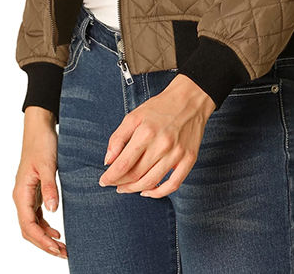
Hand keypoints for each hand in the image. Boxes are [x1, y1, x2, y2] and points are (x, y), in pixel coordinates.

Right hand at [12, 107, 66, 258]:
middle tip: (63, 253)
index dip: (42, 240)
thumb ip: (50, 188)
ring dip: (45, 237)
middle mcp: (21, 196)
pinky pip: (36, 215)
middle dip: (44, 244)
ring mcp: (27, 194)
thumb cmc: (42, 143)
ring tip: (62, 247)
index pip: (28, 225)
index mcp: (21, 193)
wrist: (39, 127)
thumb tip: (52, 210)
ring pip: (32, 224)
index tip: (57, 248)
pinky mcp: (34, 190)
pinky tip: (56, 231)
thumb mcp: (48, 165)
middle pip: (29, 229)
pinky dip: (45, 226)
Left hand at [98, 74, 215, 196]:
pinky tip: (148, 191)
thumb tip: (108, 161)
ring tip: (127, 187)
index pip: (123, 164)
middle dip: (120, 183)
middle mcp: (162, 145)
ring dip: (135, 189)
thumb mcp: (134, 116)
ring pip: (152, 182)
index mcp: (146, 133)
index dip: (110, 176)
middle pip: (136, 175)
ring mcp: (177, 154)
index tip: (103, 181)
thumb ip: (118, 138)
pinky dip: (159, 193)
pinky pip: (173, 184)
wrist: (190, 99)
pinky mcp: (189, 159)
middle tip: (114, 184)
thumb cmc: (160, 107)